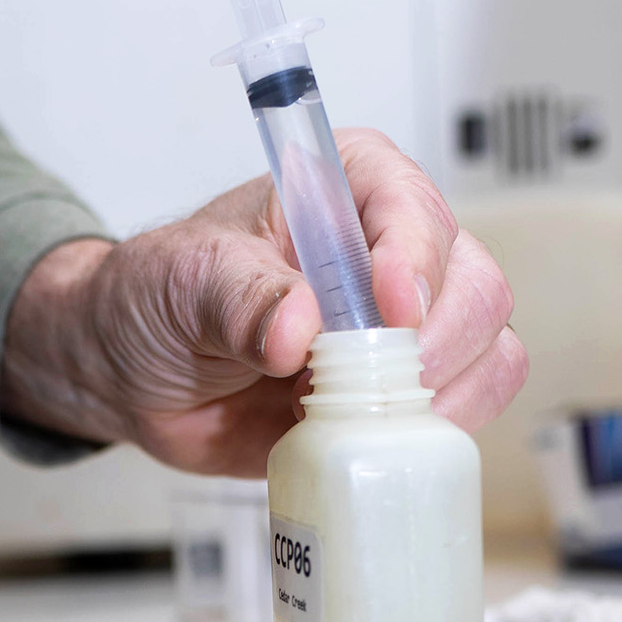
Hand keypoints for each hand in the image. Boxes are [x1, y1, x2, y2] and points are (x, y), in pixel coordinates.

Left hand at [0, 128, 527, 476]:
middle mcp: (393, 248)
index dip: (414, 262)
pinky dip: (435, 430)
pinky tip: (362, 434)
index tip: (388, 314)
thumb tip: (298, 329)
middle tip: (353, 382)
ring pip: (490, 349)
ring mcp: (409, 324)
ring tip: (340, 408)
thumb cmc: (154, 300)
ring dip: (434, 394)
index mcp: (345, 187)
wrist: (131, 375)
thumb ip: (240, 296)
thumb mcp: (181, 280)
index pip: (413, 208)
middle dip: (430, 345)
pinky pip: (471, 406)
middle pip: (475, 285)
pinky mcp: (405, 390)